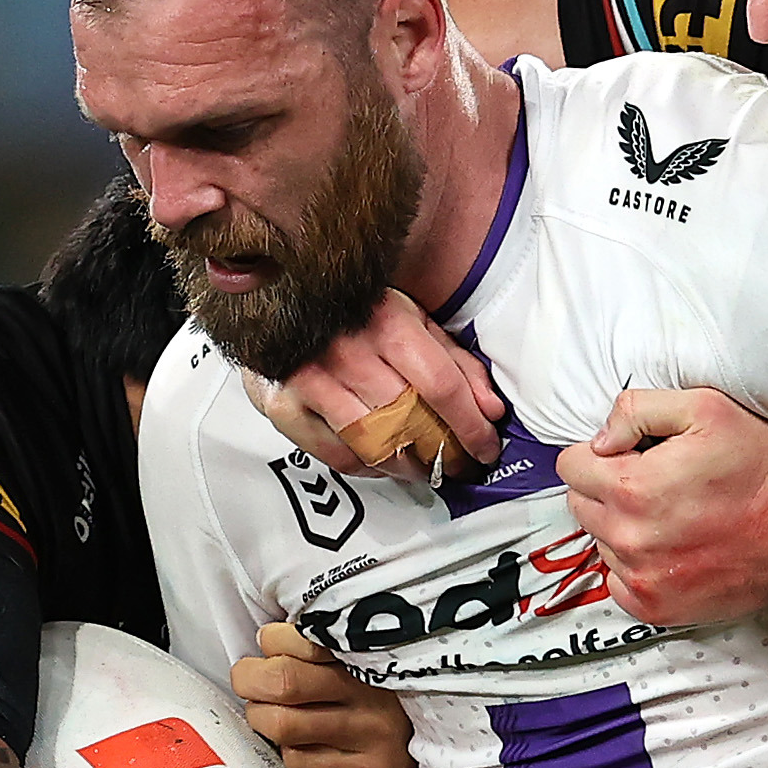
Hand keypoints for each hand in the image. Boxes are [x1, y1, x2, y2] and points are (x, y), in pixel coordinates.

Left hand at [233, 622, 413, 767]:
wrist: (418, 754)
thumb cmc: (371, 700)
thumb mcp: (354, 660)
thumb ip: (315, 644)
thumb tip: (265, 641)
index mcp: (367, 652)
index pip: (302, 637)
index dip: (272, 640)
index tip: (270, 648)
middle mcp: (373, 691)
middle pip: (283, 681)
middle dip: (250, 680)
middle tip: (251, 683)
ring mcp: (370, 735)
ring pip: (282, 725)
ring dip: (262, 718)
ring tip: (269, 714)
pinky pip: (298, 761)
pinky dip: (287, 751)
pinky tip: (300, 744)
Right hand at [245, 292, 500, 477]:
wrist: (276, 296)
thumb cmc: (350, 308)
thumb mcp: (411, 317)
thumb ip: (454, 360)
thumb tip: (491, 409)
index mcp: (385, 321)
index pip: (441, 386)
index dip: (471, 426)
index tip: (487, 447)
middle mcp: (346, 351)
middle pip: (410, 420)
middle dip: (445, 452)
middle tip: (461, 465)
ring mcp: (310, 381)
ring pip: (374, 445)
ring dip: (410, 467)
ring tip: (428, 471)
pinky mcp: (285, 405)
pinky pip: (337, 455)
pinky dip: (368, 468)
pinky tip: (385, 465)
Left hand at [563, 386, 767, 625]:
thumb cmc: (757, 471)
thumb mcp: (705, 409)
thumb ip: (637, 410)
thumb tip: (600, 437)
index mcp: (630, 487)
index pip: (570, 466)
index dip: (599, 454)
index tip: (630, 456)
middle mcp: (627, 537)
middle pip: (580, 504)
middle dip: (607, 489)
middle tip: (655, 484)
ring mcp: (639, 578)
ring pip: (600, 542)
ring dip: (623, 527)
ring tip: (671, 517)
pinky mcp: (654, 607)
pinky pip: (617, 581)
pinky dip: (635, 566)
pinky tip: (671, 549)